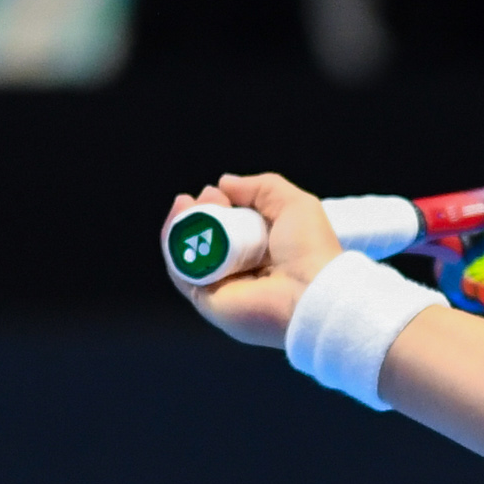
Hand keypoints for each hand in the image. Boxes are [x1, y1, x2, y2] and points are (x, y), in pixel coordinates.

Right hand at [171, 172, 341, 347]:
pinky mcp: (208, 301)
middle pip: (206, 238)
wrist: (309, 293)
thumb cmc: (309, 250)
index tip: (216, 192)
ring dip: (181, 226)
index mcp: (264, 251)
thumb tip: (225, 183)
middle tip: (199, 198)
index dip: (219, 206)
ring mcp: (223, 287)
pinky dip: (173, 247)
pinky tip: (177, 223)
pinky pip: (182, 272)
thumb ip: (261, 188)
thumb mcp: (293, 205)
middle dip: (198, 213)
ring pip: (189, 253)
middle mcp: (242, 270)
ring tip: (184, 204)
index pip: (230, 226)